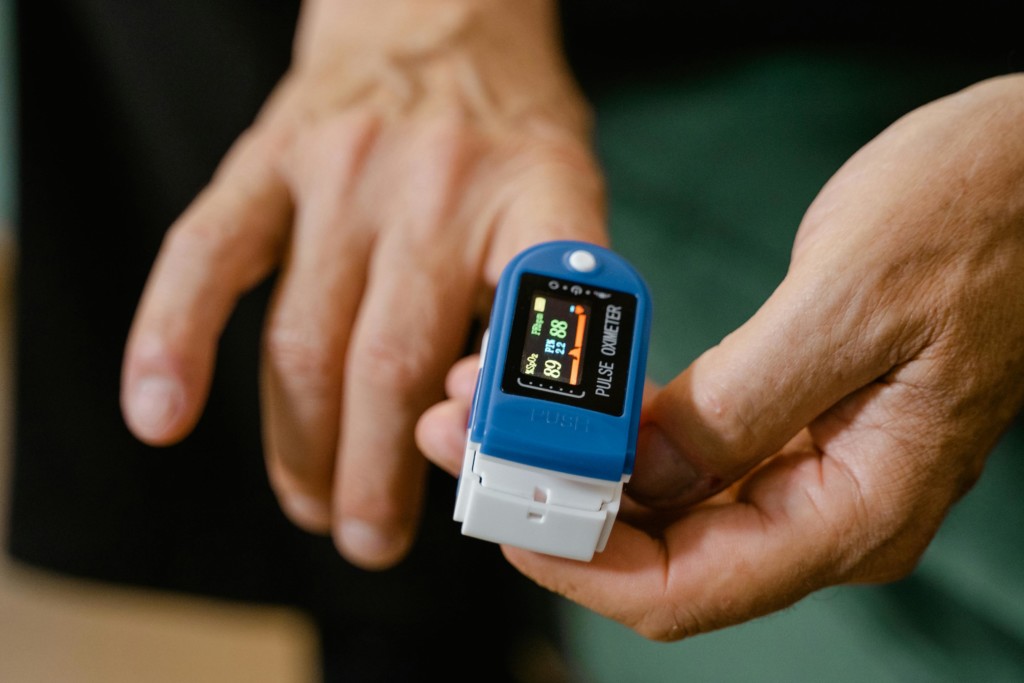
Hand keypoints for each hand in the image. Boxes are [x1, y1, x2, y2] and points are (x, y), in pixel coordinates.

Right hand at [119, 0, 605, 569]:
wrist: (440, 13)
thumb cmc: (509, 131)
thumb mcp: (571, 200)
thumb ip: (553, 310)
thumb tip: (532, 435)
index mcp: (538, 196)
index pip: (534, 328)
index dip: (506, 429)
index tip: (486, 499)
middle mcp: (437, 186)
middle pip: (391, 366)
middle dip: (378, 477)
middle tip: (373, 541)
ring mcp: (341, 171)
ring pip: (304, 340)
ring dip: (304, 448)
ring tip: (314, 507)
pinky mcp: (267, 159)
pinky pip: (207, 257)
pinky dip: (172, 342)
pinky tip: (158, 415)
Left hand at [418, 74, 1023, 636]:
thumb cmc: (978, 221)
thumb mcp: (848, 305)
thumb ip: (739, 407)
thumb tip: (637, 475)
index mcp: (853, 508)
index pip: (687, 588)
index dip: (579, 565)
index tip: (504, 513)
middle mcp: (825, 509)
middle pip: (662, 554)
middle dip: (557, 505)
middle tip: (469, 443)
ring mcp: (805, 469)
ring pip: (665, 505)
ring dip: (578, 464)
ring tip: (494, 408)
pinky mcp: (788, 423)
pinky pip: (686, 453)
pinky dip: (620, 430)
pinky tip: (571, 397)